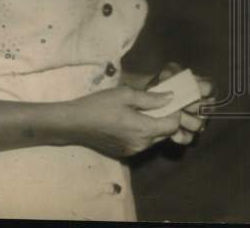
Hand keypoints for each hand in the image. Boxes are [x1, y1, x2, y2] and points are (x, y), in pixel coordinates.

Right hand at [64, 86, 188, 157]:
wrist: (74, 123)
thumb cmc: (100, 105)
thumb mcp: (126, 95)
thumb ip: (151, 98)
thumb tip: (171, 97)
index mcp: (143, 130)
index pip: (173, 125)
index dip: (175, 112)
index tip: (168, 100)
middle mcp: (141, 145)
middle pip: (165, 133)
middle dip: (166, 119)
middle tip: (157, 103)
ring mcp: (132, 151)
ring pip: (154, 139)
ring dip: (155, 126)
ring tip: (144, 110)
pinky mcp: (124, 153)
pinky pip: (143, 143)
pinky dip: (144, 133)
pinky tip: (133, 120)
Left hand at [147, 63, 213, 144]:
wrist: (154, 98)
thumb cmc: (165, 83)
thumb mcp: (167, 73)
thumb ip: (169, 72)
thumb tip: (168, 78)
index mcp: (204, 87)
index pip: (210, 88)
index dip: (201, 89)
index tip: (190, 89)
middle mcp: (205, 104)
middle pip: (205, 107)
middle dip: (190, 106)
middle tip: (178, 104)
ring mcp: (198, 120)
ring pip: (198, 124)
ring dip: (184, 121)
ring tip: (172, 116)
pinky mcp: (188, 134)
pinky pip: (188, 138)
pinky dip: (179, 135)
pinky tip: (171, 131)